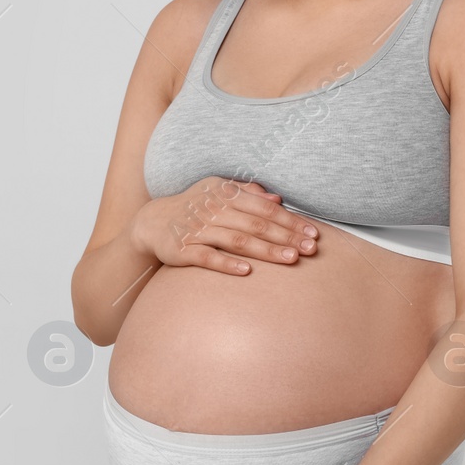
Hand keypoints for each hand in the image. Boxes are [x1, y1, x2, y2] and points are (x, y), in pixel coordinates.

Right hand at [131, 177, 318, 275]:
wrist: (152, 222)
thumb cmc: (194, 207)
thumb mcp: (218, 192)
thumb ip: (247, 194)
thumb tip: (278, 198)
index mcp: (225, 195)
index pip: (264, 208)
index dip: (290, 220)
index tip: (312, 233)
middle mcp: (213, 210)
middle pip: (256, 224)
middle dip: (285, 236)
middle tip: (310, 249)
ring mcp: (198, 230)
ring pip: (237, 240)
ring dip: (265, 250)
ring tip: (290, 259)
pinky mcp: (183, 250)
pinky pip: (208, 257)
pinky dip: (227, 263)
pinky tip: (247, 271)